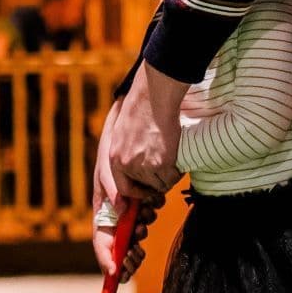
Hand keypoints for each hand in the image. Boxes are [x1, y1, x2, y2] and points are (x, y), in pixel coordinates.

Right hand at [91, 103, 155, 279]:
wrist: (134, 124)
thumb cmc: (117, 144)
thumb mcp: (112, 165)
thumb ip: (114, 189)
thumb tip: (121, 212)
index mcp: (102, 206)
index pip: (102, 239)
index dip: (107, 259)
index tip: (117, 274)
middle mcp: (112, 209)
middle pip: (117, 243)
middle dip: (126, 255)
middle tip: (139, 258)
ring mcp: (126, 205)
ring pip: (132, 233)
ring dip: (139, 236)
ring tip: (146, 225)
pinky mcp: (140, 198)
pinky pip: (144, 217)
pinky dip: (149, 218)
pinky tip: (154, 208)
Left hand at [107, 64, 184, 203]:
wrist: (152, 98)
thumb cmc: (140, 110)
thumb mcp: (122, 134)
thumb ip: (125, 154)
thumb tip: (136, 170)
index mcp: (114, 158)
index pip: (122, 188)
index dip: (135, 194)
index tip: (145, 192)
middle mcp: (126, 165)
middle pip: (144, 189)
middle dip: (155, 184)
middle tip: (163, 173)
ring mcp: (144, 166)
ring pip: (160, 186)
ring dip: (168, 177)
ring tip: (171, 162)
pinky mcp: (161, 163)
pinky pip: (172, 178)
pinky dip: (177, 172)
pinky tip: (177, 159)